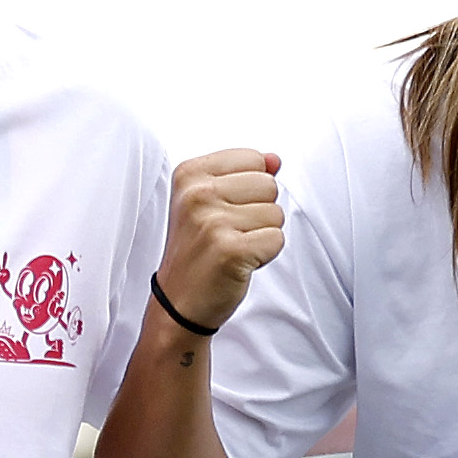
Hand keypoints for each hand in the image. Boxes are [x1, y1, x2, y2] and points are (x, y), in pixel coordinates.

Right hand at [157, 147, 284, 333]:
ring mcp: (212, 221)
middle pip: (269, 185)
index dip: (252, 188)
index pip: (255, 159)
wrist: (180, 299)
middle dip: (260, 212)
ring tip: (233, 246)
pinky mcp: (230, 249)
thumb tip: (275, 158)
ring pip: (276, 214)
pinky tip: (239, 261)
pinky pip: (277, 239)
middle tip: (231, 232)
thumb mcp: (211, 202)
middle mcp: (197, 193)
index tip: (225, 209)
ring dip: (262, 235)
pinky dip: (265, 255)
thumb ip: (245, 174)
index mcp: (189, 173)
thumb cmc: (198, 249)